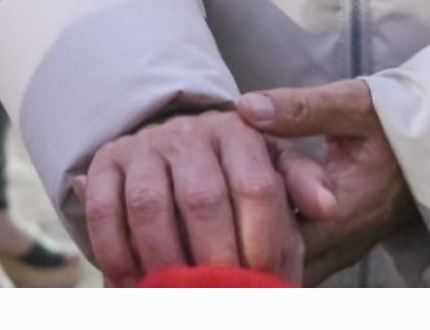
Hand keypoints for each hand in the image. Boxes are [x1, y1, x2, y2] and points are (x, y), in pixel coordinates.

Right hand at [71, 108, 302, 284]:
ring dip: (163, 261)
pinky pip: (102, 208)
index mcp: (239, 132)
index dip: (262, 240)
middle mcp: (189, 132)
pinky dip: (114, 251)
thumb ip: (301, 186)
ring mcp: (144, 145)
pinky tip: (132, 282)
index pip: (256, 185)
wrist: (176, 148)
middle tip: (222, 297)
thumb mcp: (274, 171)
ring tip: (177, 297)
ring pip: (149, 204)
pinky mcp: (106, 162)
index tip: (265, 278)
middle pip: (201, 198)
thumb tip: (327, 205)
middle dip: (214, 259)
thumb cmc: (235, 173)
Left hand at [239, 79, 414, 281]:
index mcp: (342, 213)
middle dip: (244, 235)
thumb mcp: (352, 104)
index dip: (243, 218)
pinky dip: (275, 246)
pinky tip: (253, 218)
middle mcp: (341, 245)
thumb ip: (300, 109)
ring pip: (287, 266)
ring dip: (259, 243)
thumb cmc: (396, 122)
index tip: (220, 190)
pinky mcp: (341, 249)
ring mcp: (342, 252)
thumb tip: (244, 108)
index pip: (278, 236)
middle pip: (277, 259)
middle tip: (216, 207)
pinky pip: (300, 263)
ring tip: (229, 213)